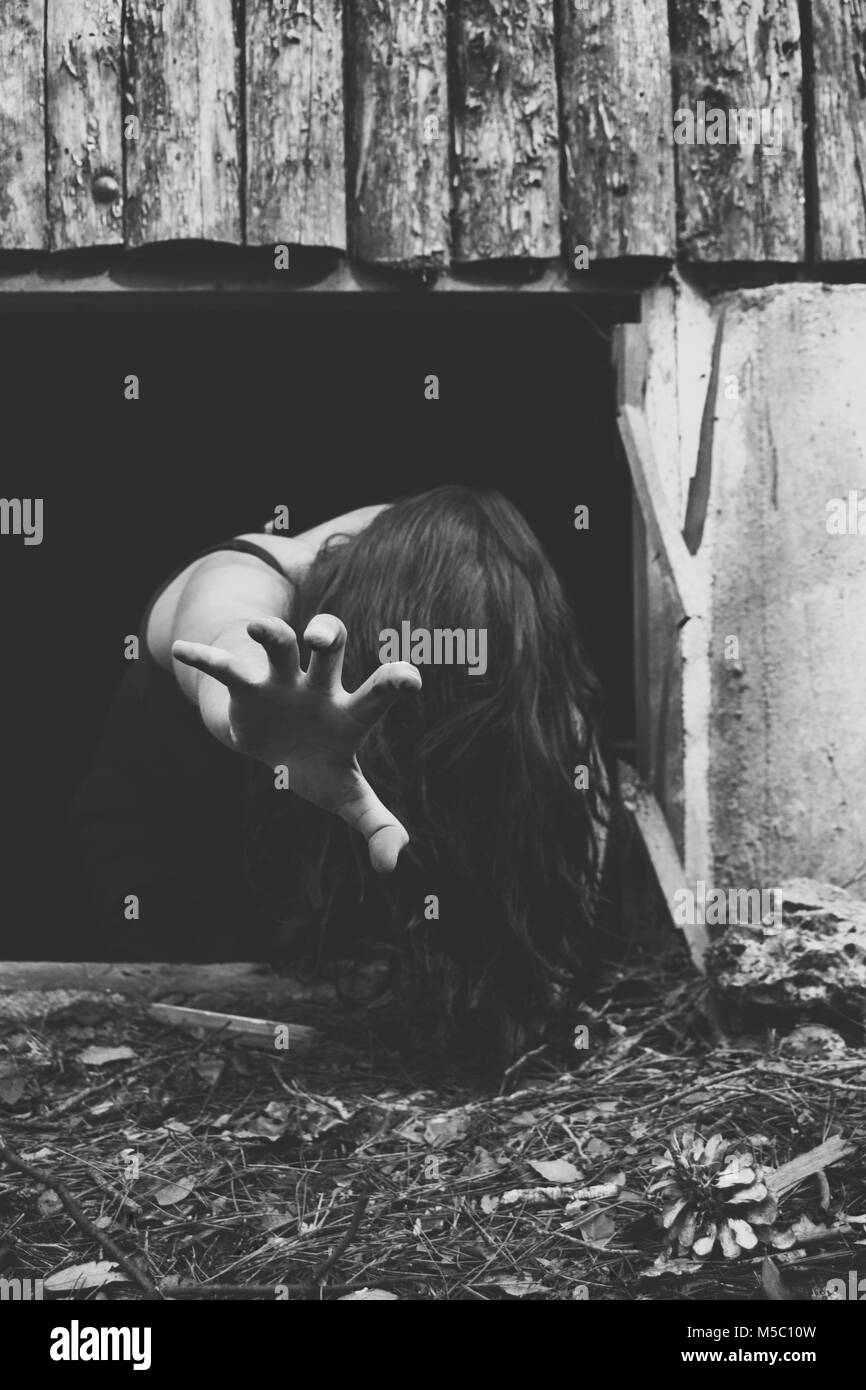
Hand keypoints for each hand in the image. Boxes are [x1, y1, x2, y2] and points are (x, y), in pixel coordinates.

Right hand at [172, 615, 421, 873]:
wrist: (274, 745)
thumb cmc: (320, 765)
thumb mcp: (348, 796)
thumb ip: (376, 824)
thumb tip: (392, 865)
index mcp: (348, 712)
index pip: (377, 693)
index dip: (394, 681)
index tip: (410, 679)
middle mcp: (318, 685)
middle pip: (328, 648)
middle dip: (326, 635)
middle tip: (323, 638)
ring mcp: (281, 682)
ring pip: (281, 644)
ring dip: (271, 634)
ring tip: (258, 628)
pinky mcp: (245, 687)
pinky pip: (225, 667)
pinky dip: (204, 658)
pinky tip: (181, 650)